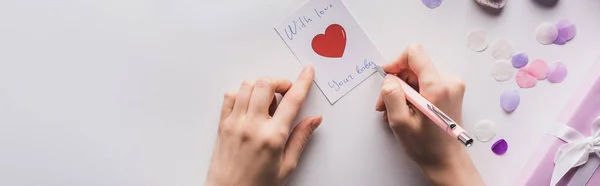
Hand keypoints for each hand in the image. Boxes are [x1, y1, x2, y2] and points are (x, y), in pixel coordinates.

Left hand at [206, 66, 320, 185]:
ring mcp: (235, 123)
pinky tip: (249, 104)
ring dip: (261, 86)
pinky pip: (230, 96)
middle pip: (266, 84)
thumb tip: (314, 120)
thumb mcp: (286, 166)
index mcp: (273, 137)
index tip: (307, 72)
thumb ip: (300, 139)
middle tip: (286, 90)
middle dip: (280, 81)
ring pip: (247, 86)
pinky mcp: (222, 125)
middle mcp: (252, 126)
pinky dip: (241, 93)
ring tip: (268, 101)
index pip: (292, 100)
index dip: (302, 82)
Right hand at [375, 45, 484, 185]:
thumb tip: (389, 79)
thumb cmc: (426, 146)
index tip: (388, 78)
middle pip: (414, 66)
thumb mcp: (400, 122)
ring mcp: (452, 85)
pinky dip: (412, 93)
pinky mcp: (450, 90)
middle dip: (396, 82)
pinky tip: (406, 110)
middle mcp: (449, 81)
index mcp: (438, 86)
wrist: (446, 160)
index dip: (396, 62)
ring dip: (402, 90)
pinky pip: (424, 82)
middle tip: (385, 103)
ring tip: (395, 110)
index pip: (414, 53)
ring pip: (417, 75)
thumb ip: (392, 95)